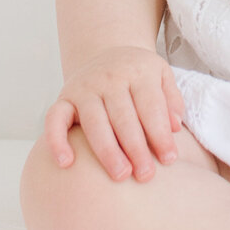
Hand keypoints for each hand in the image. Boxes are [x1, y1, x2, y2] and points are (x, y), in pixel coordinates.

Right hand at [44, 46, 184, 182]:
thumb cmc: (139, 76)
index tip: (169, 160)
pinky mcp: (64, 98)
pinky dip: (56, 141)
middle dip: (136, 148)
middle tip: (146, 175)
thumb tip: (175, 127)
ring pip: (94, 122)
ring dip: (107, 151)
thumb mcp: (162, 76)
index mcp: (138, 72)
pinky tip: (66, 164)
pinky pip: (54, 119)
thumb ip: (171, 100)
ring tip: (121, 175)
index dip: (161, 135)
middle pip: (123, 117)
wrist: (107, 53)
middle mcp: (110, 78)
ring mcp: (84, 87)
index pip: (151, 107)